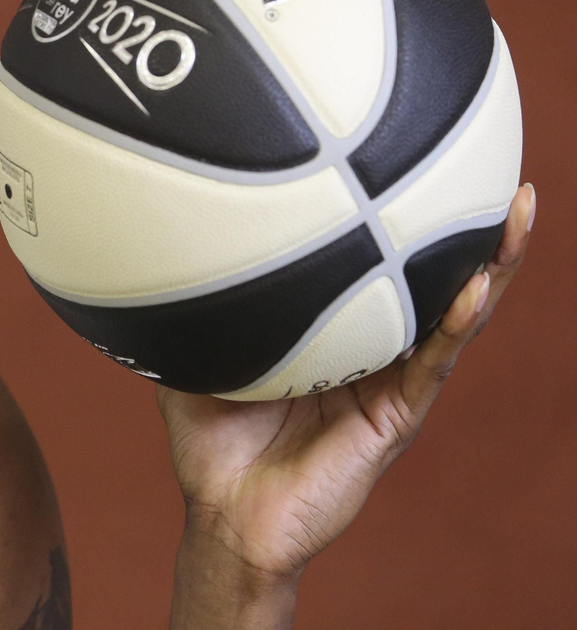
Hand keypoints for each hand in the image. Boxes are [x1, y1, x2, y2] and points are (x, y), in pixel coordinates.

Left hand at [158, 183, 534, 626]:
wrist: (222, 515)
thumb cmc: (210, 440)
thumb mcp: (197, 352)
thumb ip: (196, 301)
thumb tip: (160, 235)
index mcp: (334, 334)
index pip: (379, 268)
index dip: (408, 221)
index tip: (423, 159)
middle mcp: (372, 353)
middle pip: (434, 280)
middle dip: (471, 228)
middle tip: (497, 168)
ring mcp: (391, 383)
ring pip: (454, 314)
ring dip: (490, 264)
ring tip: (515, 211)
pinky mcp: (395, 418)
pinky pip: (433, 363)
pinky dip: (456, 323)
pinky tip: (474, 287)